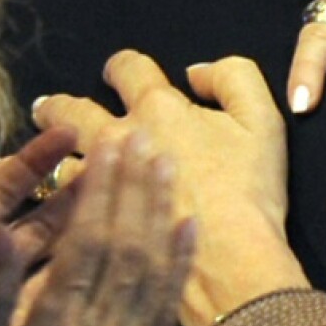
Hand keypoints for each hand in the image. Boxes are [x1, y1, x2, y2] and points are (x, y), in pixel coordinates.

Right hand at [0, 134, 193, 325]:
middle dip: (136, 188)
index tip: (113, 142)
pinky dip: (179, 266)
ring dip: (161, 214)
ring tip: (171, 164)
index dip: (103, 189)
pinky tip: (190, 228)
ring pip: (152, 273)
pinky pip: (166, 312)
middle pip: (126, 248)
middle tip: (148, 133)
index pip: (88, 244)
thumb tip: (4, 231)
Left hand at [33, 52, 308, 325]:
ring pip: (62, 158)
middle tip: (61, 112)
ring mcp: (101, 182)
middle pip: (71, 110)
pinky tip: (80, 202)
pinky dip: (70, 197)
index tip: (122, 73)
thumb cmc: (250, 189)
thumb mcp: (263, 121)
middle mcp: (119, 136)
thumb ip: (234, 78)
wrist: (230, 260)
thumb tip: (196, 73)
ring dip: (63, 156)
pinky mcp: (92, 223)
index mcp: (160, 108)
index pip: (128, 68)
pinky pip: (67, 202)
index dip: (124, 66)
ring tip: (68, 161)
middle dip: (63, 106)